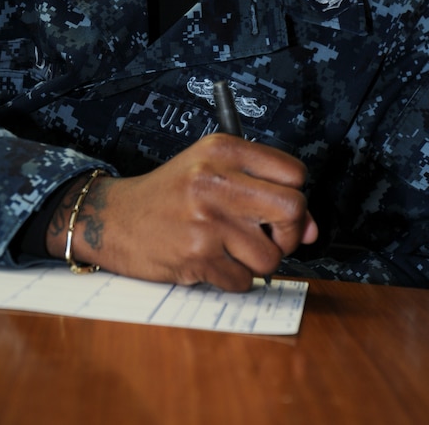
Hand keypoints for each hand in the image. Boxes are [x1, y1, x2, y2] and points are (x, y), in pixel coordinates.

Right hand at [48, 134, 317, 290]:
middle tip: (269, 236)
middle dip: (289, 232)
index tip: (279, 208)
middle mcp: (215, 179)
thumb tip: (311, 230)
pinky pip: (242, 280)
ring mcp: (206, 219)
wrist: (117, 218)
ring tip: (232, 249)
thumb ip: (265, 191)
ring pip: (271, 254)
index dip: (295, 196)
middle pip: (292, 209)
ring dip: (257, 261)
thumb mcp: (215, 171)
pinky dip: (233, 278)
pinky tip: (212, 261)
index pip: (294, 172)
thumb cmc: (171, 194)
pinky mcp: (196, 255)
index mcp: (223, 149)